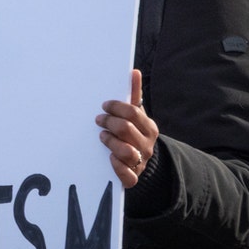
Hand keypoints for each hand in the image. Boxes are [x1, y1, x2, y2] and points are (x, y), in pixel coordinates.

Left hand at [96, 69, 158, 188]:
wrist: (141, 161)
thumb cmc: (133, 132)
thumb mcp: (135, 114)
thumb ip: (133, 94)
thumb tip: (133, 71)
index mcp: (149, 127)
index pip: (132, 112)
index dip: (115, 107)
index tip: (104, 106)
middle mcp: (147, 144)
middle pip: (126, 129)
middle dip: (109, 122)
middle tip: (98, 119)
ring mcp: (141, 161)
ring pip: (126, 152)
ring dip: (110, 142)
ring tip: (102, 136)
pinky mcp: (133, 177)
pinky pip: (127, 175)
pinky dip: (117, 167)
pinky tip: (110, 158)